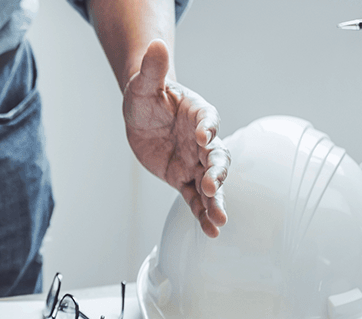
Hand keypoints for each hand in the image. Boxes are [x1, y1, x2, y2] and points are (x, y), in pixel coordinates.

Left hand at [122, 39, 227, 236]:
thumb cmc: (147, 96)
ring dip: (216, 201)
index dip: (209, 128)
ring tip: (220, 220)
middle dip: (217, 171)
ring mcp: (195, 162)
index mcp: (198, 113)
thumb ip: (153, 69)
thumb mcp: (144, 84)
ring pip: (211, 183)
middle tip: (213, 183)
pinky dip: (203, 214)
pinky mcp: (183, 179)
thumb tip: (156, 45)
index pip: (209, 120)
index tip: (204, 137)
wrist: (142, 115)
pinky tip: (210, 230)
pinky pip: (195, 199)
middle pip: (217, 157)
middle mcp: (203, 140)